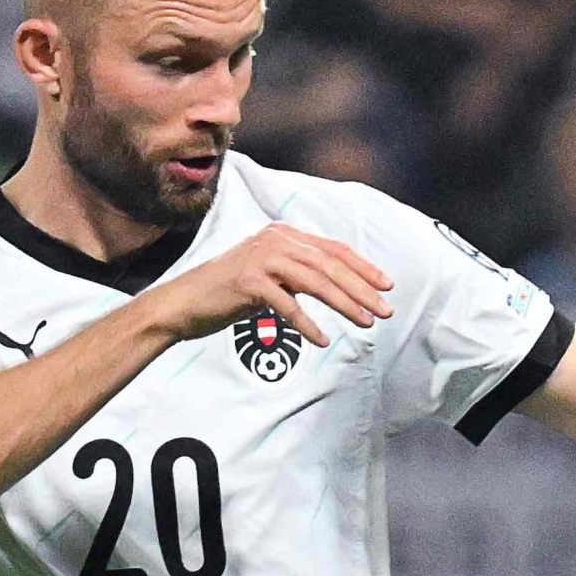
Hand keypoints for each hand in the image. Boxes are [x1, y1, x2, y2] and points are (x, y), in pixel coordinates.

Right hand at [144, 223, 392, 349]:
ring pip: (314, 280)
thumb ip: (303, 274)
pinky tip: (323, 340)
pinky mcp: (247, 281)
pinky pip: (286, 304)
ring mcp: (260, 258)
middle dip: (362, 288)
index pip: (333, 249)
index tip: (388, 286)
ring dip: (345, 304)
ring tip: (367, 323)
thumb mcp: (274, 276)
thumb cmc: (234, 292)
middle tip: (386, 311)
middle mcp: (274, 240)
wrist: (187, 302)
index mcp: (284, 235)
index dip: (363, 267)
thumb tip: (344, 288)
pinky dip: (307, 324)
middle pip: (329, 264)